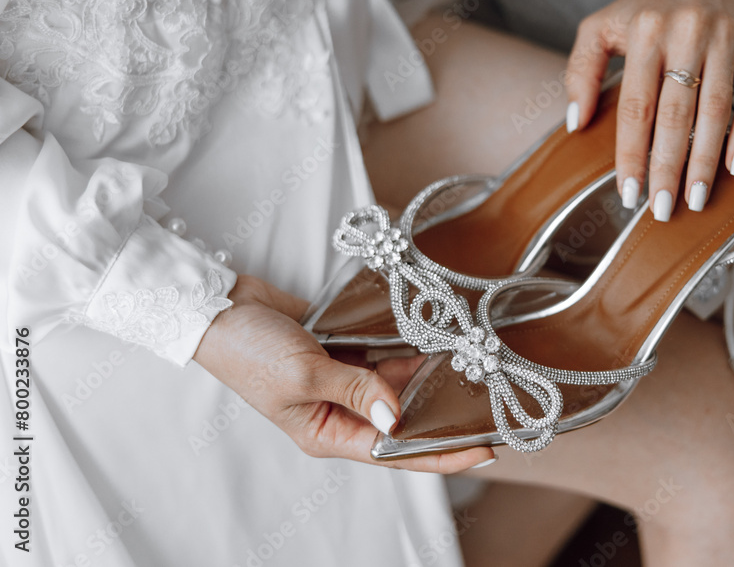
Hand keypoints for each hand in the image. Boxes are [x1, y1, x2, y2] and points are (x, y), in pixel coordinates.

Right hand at [193, 274, 494, 471]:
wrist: (219, 306)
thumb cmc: (247, 351)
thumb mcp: (304, 375)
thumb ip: (356, 391)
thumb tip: (398, 416)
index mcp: (326, 432)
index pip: (394, 453)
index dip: (440, 454)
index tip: (482, 449)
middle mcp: (339, 410)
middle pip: (402, 420)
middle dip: (441, 412)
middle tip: (488, 403)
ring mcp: (342, 378)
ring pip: (397, 384)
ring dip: (426, 375)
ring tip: (469, 366)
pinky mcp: (341, 349)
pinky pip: (382, 353)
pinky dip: (405, 346)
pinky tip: (434, 337)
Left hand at [565, 0, 733, 220]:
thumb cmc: (643, 5)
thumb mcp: (598, 27)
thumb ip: (580, 71)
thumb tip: (575, 123)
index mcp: (645, 33)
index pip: (636, 107)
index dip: (632, 155)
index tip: (628, 194)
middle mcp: (686, 34)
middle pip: (677, 114)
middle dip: (669, 167)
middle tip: (664, 209)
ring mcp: (724, 39)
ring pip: (716, 109)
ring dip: (706, 160)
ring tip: (696, 199)